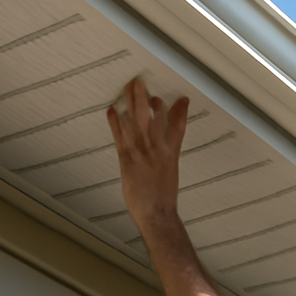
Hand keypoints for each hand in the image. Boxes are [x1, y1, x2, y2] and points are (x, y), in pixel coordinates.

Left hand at [107, 79, 189, 229]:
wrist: (156, 213)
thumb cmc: (162, 198)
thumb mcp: (171, 174)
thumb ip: (169, 158)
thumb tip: (166, 151)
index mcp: (171, 153)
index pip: (178, 126)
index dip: (180, 111)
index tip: (182, 99)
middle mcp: (158, 149)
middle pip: (153, 117)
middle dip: (146, 98)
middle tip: (140, 82)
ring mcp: (142, 154)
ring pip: (137, 122)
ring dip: (131, 103)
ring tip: (128, 87)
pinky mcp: (128, 160)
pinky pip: (121, 137)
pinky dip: (116, 123)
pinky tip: (112, 111)